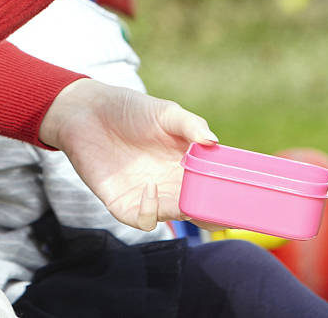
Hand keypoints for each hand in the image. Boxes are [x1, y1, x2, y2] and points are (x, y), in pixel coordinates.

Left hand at [38, 78, 215, 230]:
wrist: (86, 112)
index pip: (214, 185)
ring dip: (185, 212)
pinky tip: (150, 189)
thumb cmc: (128, 108)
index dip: (227, 191)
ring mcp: (149, 195)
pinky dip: (151, 211)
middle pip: (200, 207)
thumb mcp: (164, 112)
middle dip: (212, 211)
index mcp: (188, 162)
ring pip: (177, 217)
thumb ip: (189, 125)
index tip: (241, 191)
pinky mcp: (123, 203)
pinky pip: (143, 220)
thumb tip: (213, 141)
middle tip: (218, 203)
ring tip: (186, 197)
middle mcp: (172, 182)